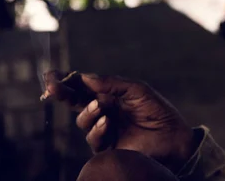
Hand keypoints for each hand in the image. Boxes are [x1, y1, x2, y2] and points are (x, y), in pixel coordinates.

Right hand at [44, 71, 195, 172]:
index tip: (51, 76)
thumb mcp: (138, 91)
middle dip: (63, 93)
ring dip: (88, 112)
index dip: (67, 81)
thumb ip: (112, 84)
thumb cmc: (158, 112)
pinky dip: (97, 129)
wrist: (173, 138)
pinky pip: (94, 138)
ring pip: (83, 120)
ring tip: (101, 108)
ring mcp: (104, 129)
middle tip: (52, 87)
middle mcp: (104, 110)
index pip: (84, 86)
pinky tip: (107, 123)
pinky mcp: (107, 148)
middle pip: (76, 101)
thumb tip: (86, 77)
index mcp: (110, 94)